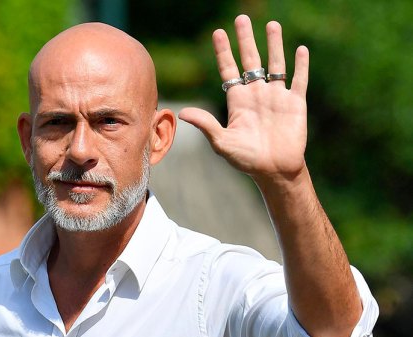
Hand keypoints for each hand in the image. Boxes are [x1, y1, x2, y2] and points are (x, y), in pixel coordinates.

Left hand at [179, 15, 308, 184]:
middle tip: (241, 18)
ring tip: (271, 24)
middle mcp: (257, 94)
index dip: (223, 51)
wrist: (274, 171)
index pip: (229, 69)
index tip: (217, 32)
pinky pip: (299, 80)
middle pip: (251, 60)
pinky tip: (300, 49)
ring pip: (275, 64)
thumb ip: (206, 125)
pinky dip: (301, 66)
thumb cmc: (246, 159)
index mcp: (238, 100)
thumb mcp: (222, 142)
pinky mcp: (296, 104)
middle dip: (246, 39)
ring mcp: (277, 97)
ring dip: (274, 45)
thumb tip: (182, 112)